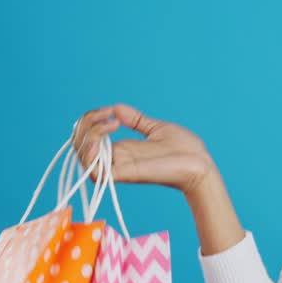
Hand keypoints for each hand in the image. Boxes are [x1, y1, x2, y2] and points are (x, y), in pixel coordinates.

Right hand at [70, 104, 214, 194]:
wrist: (201, 164)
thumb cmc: (185, 150)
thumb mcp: (156, 128)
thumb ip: (136, 120)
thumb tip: (116, 107)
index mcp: (121, 148)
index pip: (88, 137)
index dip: (90, 120)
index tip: (108, 110)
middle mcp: (116, 158)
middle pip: (80, 145)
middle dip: (86, 125)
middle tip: (108, 115)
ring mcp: (119, 168)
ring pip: (83, 158)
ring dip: (86, 137)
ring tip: (108, 124)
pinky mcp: (126, 175)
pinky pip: (95, 172)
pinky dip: (90, 155)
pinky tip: (102, 138)